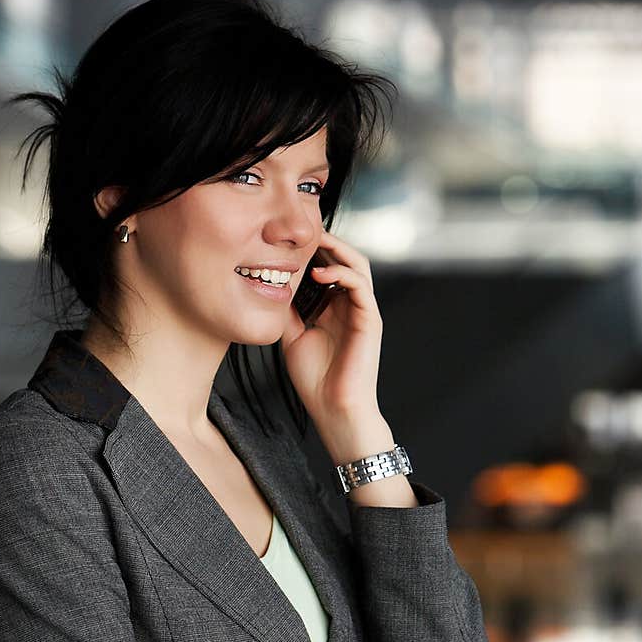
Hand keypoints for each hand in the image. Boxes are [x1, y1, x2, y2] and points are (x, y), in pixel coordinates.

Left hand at [279, 229, 382, 425]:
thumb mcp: (291, 336)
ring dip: (336, 250)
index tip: (287, 238)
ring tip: (313, 242)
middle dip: (325, 241)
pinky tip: (318, 273)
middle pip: (345, 259)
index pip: (328, 267)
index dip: (312, 250)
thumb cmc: (315, 380)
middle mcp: (351, 305)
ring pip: (357, 265)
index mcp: (334, 308)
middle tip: (301, 230)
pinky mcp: (371, 321)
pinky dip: (341, 274)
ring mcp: (364, 311)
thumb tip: (269, 283)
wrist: (333, 410)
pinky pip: (361, 286)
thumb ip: (287, 310)